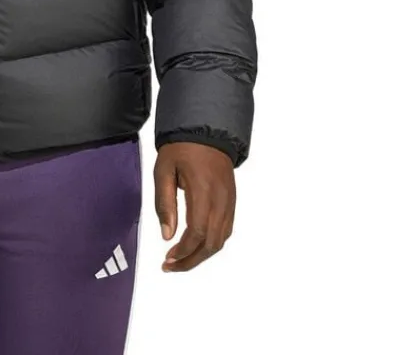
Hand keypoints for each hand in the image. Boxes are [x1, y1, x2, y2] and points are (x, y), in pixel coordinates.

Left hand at [154, 142, 234, 271]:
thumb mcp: (163, 170)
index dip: (184, 251)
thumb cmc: (181, 148)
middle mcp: (221, 200)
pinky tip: (197, 244)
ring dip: (202, 254)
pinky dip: (212, 243)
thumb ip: (164, 203)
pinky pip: (226, 229)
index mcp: (203, 192)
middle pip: (212, 244)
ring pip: (221, 240)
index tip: (168, 259)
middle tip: (171, 265)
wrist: (206, 130)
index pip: (198, 233)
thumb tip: (167, 235)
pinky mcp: (232, 201)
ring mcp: (229, 202)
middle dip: (192, 260)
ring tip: (181, 259)